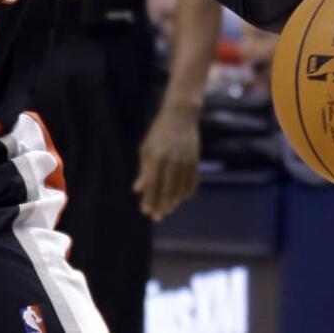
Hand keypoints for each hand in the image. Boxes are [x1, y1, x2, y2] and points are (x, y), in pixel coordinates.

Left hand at [133, 101, 199, 221]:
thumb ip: (143, 170)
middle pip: (167, 190)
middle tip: (156, 217)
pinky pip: (192, 183)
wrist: (180, 117)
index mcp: (156, 157)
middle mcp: (172, 161)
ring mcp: (185, 162)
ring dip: (173, 202)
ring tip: (166, 210)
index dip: (149, 199)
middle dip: (161, 206)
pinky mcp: (195, 162)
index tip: (145, 211)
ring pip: (180, 189)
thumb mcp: (146, 148)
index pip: (152, 184)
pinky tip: (180, 198)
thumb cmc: (158, 133)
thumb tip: (138, 189)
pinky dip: (186, 193)